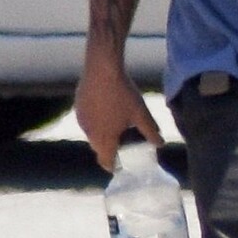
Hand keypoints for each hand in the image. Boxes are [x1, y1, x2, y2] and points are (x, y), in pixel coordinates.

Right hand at [75, 55, 161, 170]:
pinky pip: (86, 121)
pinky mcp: (78, 107)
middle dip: (107, 150)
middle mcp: (89, 133)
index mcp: (104, 138)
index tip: (118, 167)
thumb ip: (150, 131)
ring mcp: (81, 120)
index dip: (112, 166)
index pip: (105, 160)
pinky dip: (95, 121)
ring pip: (91, 134)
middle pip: (98, 148)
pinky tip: (105, 111)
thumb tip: (160, 144)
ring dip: (100, 135)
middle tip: (120, 147)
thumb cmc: (123, 94)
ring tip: (114, 128)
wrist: (102, 69)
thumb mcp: (140, 114)